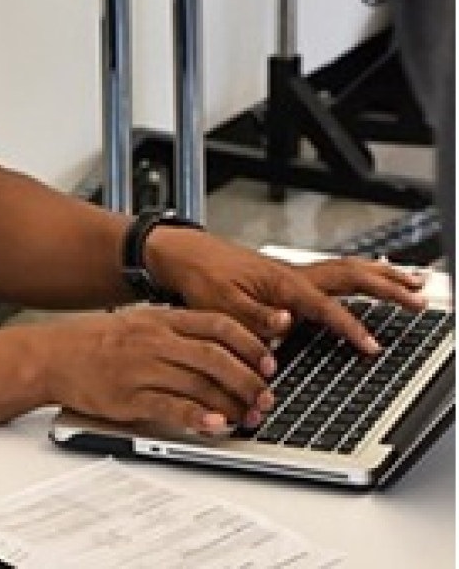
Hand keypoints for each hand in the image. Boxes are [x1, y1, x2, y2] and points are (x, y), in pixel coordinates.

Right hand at [35, 306, 276, 433]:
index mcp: (158, 319)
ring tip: (248, 417)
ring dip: (232, 403)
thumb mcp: (135, 324)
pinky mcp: (129, 397)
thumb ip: (174, 332)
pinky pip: (173, 406)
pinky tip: (216, 425)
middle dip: (249, 379)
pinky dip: (200, 416)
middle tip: (265, 397)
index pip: (217, 324)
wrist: (48, 356)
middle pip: (216, 356)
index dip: (249, 344)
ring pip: (201, 383)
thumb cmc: (91, 342)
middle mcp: (153, 340)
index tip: (269, 361)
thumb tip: (219, 347)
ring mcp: (141, 368)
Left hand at [147, 228, 430, 353]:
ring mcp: (293, 273)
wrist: (180, 252)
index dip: (349, 328)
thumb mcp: (219, 303)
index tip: (372, 347)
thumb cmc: (198, 275)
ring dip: (381, 276)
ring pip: (346, 270)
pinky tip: (372, 275)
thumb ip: (253, 317)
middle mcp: (292, 275)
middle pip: (350, 276)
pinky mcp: (288, 277)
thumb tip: (285, 325)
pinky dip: (360, 273)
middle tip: (419, 300)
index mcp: (281, 282)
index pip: (325, 307)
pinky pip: (334, 273)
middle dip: (387, 288)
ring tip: (413, 282)